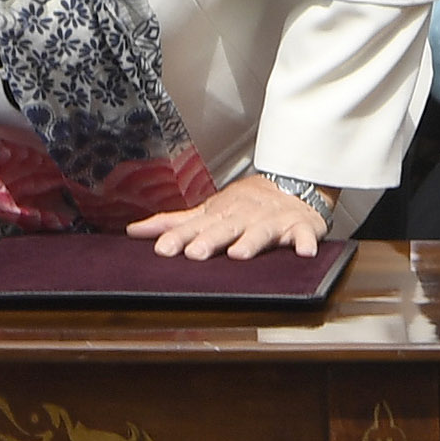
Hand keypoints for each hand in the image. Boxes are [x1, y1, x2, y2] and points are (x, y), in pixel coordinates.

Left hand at [128, 167, 327, 260]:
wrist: (291, 186)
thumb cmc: (244, 205)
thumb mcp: (207, 212)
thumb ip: (174, 224)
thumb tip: (134, 231)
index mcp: (219, 215)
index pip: (195, 228)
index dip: (178, 238)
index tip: (161, 250)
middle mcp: (242, 217)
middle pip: (224, 229)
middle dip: (209, 240)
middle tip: (194, 253)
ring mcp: (271, 222)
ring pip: (259, 232)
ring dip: (250, 242)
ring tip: (239, 254)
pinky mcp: (299, 228)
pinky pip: (303, 235)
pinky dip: (305, 242)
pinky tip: (304, 252)